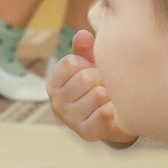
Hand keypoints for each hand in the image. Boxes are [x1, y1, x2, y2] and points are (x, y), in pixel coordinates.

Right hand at [47, 30, 137, 147]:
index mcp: (54, 83)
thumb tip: (83, 34)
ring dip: (109, 94)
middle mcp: (56, 103)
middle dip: (101, 78)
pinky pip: (104, 114)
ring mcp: (70, 119)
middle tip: (105, 85)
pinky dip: (113, 109)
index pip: (71, 62)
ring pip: (97, 94)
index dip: (88, 63)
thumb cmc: (98, 84)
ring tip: (109, 97)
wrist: (113, 116)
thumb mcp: (89, 63)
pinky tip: (113, 110)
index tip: (92, 70)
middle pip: (86, 78)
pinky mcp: (86, 133)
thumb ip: (84, 48)